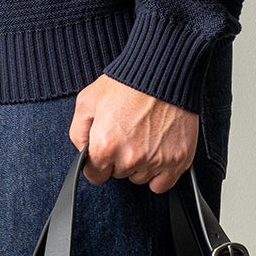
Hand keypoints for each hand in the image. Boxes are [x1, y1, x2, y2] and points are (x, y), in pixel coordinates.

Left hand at [71, 75, 198, 192]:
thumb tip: (82, 153)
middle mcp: (130, 158)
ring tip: (144, 136)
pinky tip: (157, 152)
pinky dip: (159, 173)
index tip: (106, 148)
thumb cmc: (127, 83)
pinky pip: (162, 184)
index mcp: (105, 146)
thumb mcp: (87, 101)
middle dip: (119, 159)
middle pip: (118, 175)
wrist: (164, 71)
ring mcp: (156, 161)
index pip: (94, 176)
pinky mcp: (178, 160)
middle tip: (127, 133)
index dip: (98, 162)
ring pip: (139, 178)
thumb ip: (77, 133)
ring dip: (140, 164)